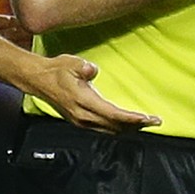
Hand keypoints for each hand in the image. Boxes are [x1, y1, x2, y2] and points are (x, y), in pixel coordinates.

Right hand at [23, 54, 161, 133]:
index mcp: (82, 102)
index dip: (131, 118)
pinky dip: (118, 128)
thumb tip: (92, 70)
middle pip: (115, 126)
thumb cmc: (57, 70)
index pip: (112, 114)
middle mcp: (83, 116)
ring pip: (110, 130)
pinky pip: (103, 129)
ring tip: (145, 124)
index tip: (147, 118)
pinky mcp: (80, 121)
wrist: (39, 80)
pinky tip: (127, 125)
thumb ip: (83, 67)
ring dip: (129, 129)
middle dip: (136, 126)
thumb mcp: (70, 63)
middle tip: (155, 122)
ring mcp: (81, 121)